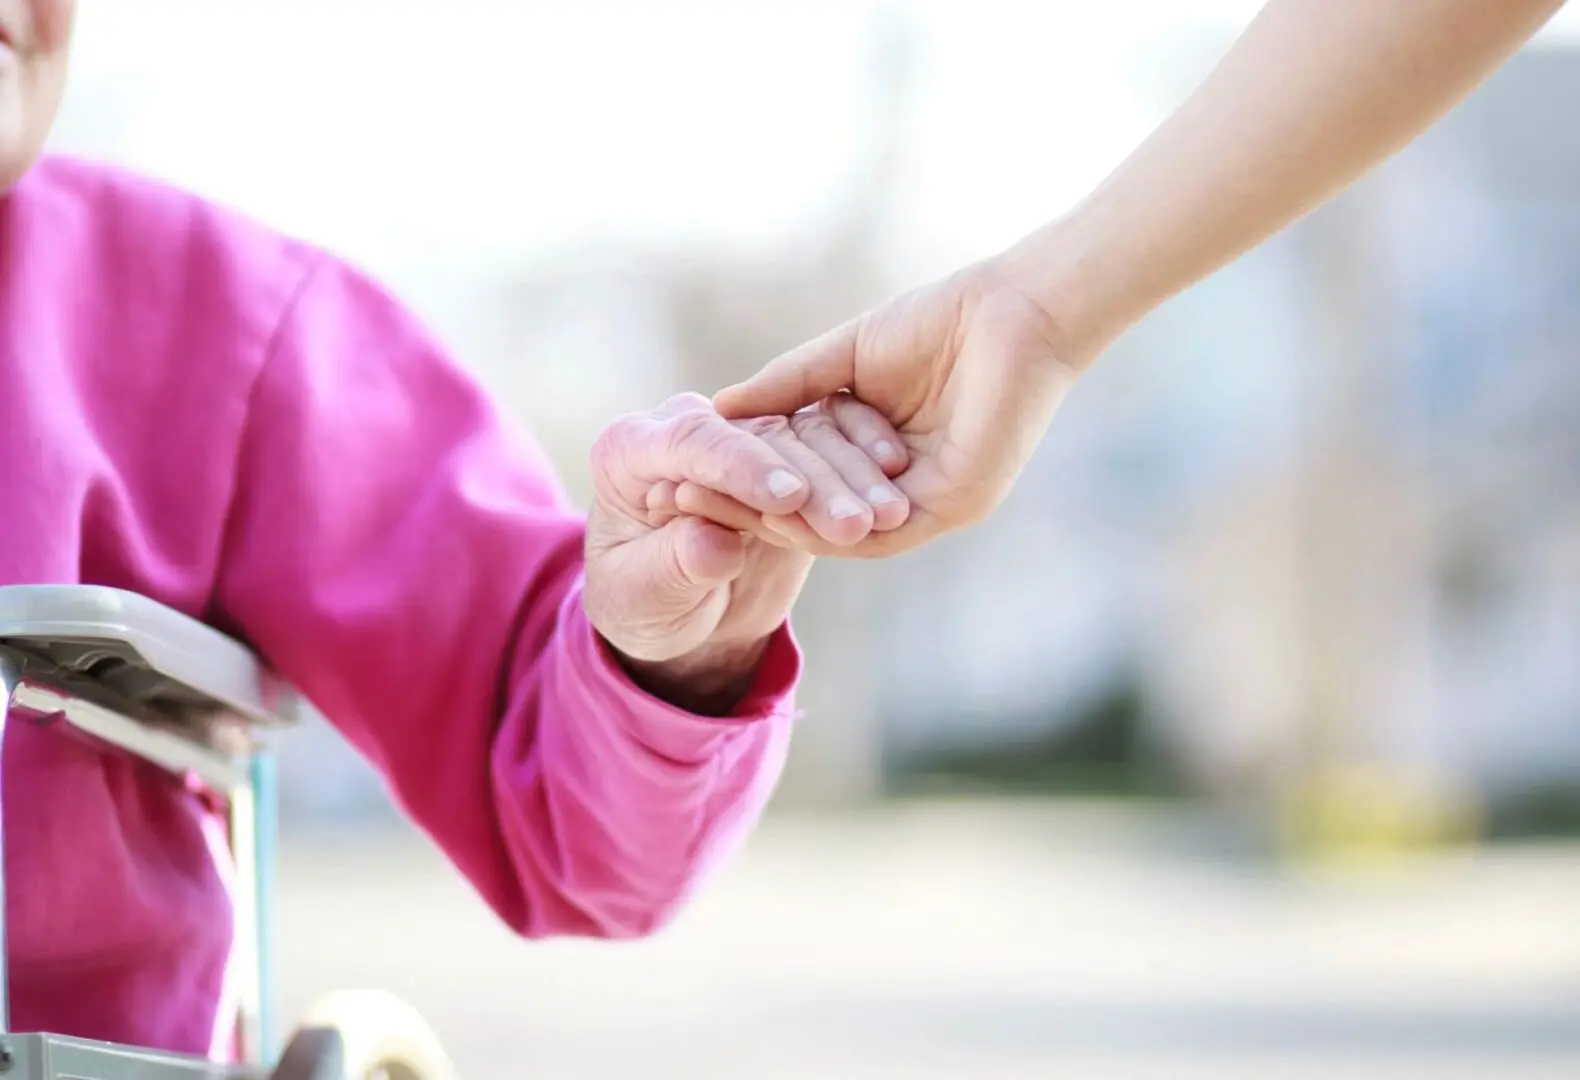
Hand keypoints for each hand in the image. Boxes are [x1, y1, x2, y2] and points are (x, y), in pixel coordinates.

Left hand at [583, 392, 907, 713]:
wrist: (670, 614)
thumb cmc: (641, 604)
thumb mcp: (643, 596)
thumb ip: (674, 565)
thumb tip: (714, 546)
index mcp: (633, 448)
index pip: (694, 442)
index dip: (744, 468)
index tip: (788, 498)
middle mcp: (690, 430)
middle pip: (760, 439)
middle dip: (813, 479)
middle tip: (857, 522)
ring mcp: (744, 440)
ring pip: (806, 442)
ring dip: (852, 478)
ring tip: (892, 518)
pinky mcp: (787, 459)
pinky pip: (832, 455)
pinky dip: (866, 474)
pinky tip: (898, 500)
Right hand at [711, 256, 1082, 557]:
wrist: (1011, 310)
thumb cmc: (938, 323)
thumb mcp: (841, 357)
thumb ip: (787, 387)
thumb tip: (719, 410)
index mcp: (876, 462)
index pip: (801, 486)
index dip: (745, 483)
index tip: (685, 478)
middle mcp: (899, 493)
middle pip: (815, 513)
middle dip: (750, 509)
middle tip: (688, 504)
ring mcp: (927, 505)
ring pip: (842, 528)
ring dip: (783, 519)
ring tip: (722, 506)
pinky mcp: (953, 505)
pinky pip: (880, 529)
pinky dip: (828, 521)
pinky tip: (781, 506)